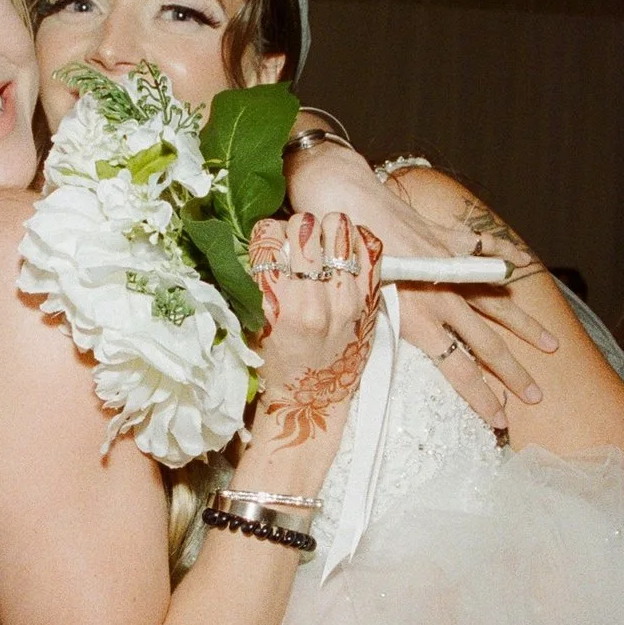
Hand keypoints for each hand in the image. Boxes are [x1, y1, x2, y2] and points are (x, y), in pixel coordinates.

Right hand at [249, 212, 384, 448]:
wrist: (312, 399)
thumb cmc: (276, 361)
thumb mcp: (253, 322)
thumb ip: (256, 280)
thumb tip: (268, 238)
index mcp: (275, 304)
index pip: (268, 235)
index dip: (267, 235)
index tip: (270, 245)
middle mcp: (312, 299)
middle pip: (303, 224)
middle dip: (296, 229)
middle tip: (298, 246)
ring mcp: (346, 298)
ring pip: (338, 225)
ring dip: (327, 230)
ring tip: (322, 247)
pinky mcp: (370, 298)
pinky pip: (368, 244)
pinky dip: (355, 239)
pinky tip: (345, 253)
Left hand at [285, 142, 555, 427]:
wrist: (342, 201)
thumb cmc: (341, 257)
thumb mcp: (358, 303)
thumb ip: (385, 329)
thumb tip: (396, 359)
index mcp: (417, 319)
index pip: (458, 368)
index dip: (481, 397)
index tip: (500, 421)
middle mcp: (441, 296)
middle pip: (486, 345)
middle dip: (514, 374)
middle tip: (536, 397)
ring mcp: (450, 266)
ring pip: (498, 303)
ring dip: (525, 326)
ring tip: (551, 345)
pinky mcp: (449, 237)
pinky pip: (486, 248)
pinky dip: (507, 255)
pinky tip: (525, 264)